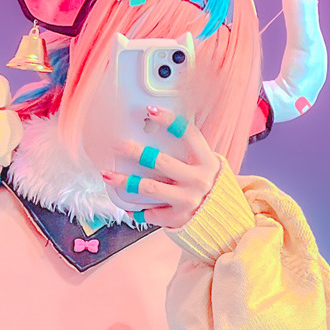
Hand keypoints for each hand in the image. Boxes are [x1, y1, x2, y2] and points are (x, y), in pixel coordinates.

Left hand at [101, 106, 220, 227]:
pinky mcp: (178, 218)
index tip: (150, 111)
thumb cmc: (207, 185)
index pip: (189, 135)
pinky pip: (151, 213)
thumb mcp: (205, 165)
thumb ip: (188, 151)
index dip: (170, 121)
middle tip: (117, 145)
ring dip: (125, 181)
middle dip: (136, 152)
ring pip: (149, 188)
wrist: (222, 218)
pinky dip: (136, 210)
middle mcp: (198, 181)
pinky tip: (127, 206)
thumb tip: (154, 127)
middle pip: (162, 162)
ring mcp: (188, 201)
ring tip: (108, 175)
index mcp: (207, 162)